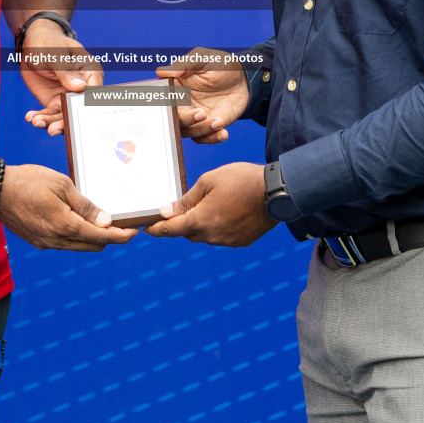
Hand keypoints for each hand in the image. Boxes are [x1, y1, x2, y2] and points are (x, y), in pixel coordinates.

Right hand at [0, 162, 137, 250]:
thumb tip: (106, 222)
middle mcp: (56, 240)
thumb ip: (85, 206)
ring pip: (78, 246)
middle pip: (93, 246)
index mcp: (65, 226)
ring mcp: (45, 243)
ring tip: (101, 219)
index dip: (121, 236)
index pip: (102, 238)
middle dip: (110, 237)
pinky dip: (76, 235)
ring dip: (92, 236)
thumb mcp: (61, 185)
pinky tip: (78, 219)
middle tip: (121, 222)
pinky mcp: (37, 240)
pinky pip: (64, 243)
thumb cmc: (28, 181)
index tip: (134, 230)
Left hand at [19, 18, 101, 136]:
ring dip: (51, 122)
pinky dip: (40, 117)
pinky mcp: (54, 102)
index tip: (78, 119)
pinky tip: (31, 117)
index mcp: (90, 72)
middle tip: (53, 129)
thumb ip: (66, 72)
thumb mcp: (56, 55)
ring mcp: (68, 97)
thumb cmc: (49, 43)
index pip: (94, 93)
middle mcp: (82, 88)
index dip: (87, 107)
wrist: (32, 44)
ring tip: (36, 121)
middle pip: (79, 109)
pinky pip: (49, 114)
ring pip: (64, 116)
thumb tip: (80, 88)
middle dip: (67, 122)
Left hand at [144, 162, 276, 246]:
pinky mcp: (241, 242)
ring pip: (204, 235)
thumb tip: (166, 212)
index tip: (146, 227)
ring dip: (201, 224)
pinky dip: (217, 227)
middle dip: (182, 223)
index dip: (156, 228)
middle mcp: (212, 236)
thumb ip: (186, 200)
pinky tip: (225, 211)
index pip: (171, 229)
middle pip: (187, 233)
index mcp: (201, 220)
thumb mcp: (209, 182)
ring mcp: (228, 241)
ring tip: (209, 205)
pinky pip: (221, 237)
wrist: (277, 191)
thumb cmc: (241, 180)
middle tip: (180, 209)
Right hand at [156, 47, 249, 143]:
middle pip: (173, 118)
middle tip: (201, 113)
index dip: (164, 105)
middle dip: (186, 120)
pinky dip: (212, 138)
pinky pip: (204, 138)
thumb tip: (160, 72)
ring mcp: (194, 117)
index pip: (163, 99)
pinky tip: (223, 133)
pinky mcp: (208, 125)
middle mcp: (181, 104)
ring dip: (201, 130)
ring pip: (188, 131)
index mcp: (175, 87)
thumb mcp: (202, 59)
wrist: (243, 78)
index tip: (173, 106)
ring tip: (217, 122)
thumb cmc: (220, 64)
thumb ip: (183, 65)